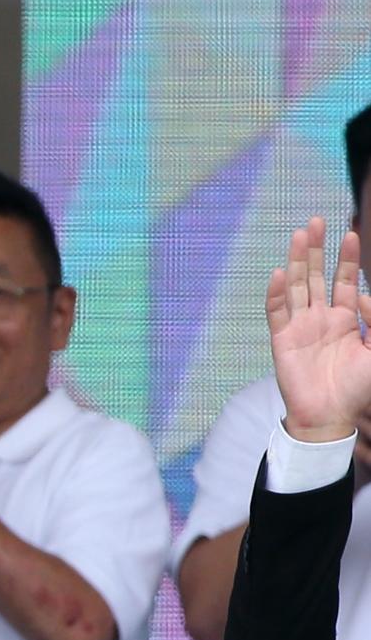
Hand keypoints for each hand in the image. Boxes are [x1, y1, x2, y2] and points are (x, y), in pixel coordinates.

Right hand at [268, 217, 370, 442]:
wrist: (332, 417)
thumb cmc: (360, 388)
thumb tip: (361, 293)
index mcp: (345, 320)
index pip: (344, 280)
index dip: (347, 258)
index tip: (350, 232)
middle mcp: (320, 319)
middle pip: (317, 276)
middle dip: (317, 249)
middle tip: (316, 222)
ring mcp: (300, 328)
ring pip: (297, 287)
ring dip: (297, 261)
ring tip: (299, 235)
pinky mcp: (283, 341)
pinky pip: (277, 313)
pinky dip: (277, 293)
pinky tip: (280, 274)